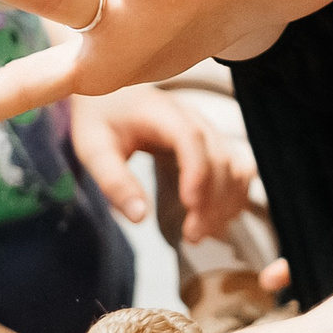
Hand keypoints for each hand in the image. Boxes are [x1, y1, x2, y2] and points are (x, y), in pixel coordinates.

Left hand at [68, 83, 253, 240]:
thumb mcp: (94, 149)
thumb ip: (114, 182)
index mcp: (161, 113)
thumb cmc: (102, 121)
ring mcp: (209, 132)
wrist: (115, 96)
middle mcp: (193, 119)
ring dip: (225, 203)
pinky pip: (238, 171)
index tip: (190, 206)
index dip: (197, 171)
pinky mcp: (215, 146)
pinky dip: (233, 197)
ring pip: (234, 166)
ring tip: (199, 233)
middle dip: (211, 201)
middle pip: (218, 158)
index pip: (190, 138)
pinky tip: (214, 220)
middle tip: (191, 235)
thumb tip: (139, 217)